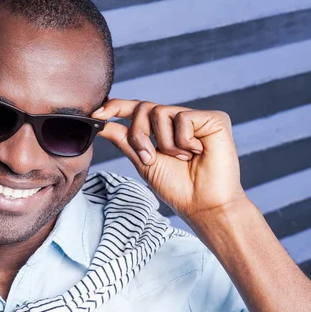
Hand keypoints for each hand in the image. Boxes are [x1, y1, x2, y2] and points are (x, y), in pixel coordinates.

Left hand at [92, 99, 247, 220]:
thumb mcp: (143, 161)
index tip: (97, 114)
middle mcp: (179, 120)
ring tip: (181, 159)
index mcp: (163, 129)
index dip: (117, 107)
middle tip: (149, 157)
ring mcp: (197, 118)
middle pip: (144, 108)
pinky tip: (197, 153)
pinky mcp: (214, 119)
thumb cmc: (177, 187)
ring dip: (163, 143)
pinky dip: (183, 141)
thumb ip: (125, 140)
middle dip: (139, 134)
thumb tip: (102, 124)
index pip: (137, 110)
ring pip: (160, 112)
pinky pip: (183, 118)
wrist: (202, 204)